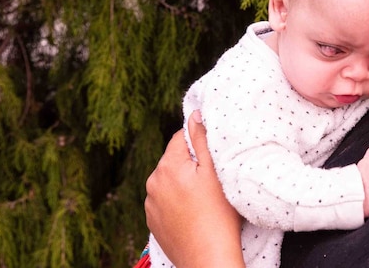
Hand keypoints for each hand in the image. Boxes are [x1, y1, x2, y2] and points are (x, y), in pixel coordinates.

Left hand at [144, 111, 244, 267]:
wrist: (208, 257)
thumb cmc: (217, 214)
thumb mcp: (214, 171)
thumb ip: (202, 139)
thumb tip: (194, 114)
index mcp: (167, 166)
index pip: (180, 138)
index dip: (199, 143)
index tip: (213, 157)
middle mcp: (153, 183)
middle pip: (174, 160)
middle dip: (191, 163)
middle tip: (213, 179)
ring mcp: (151, 204)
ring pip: (170, 181)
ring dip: (184, 182)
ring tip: (205, 198)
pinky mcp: (154, 222)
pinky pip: (166, 201)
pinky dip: (178, 201)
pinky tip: (195, 212)